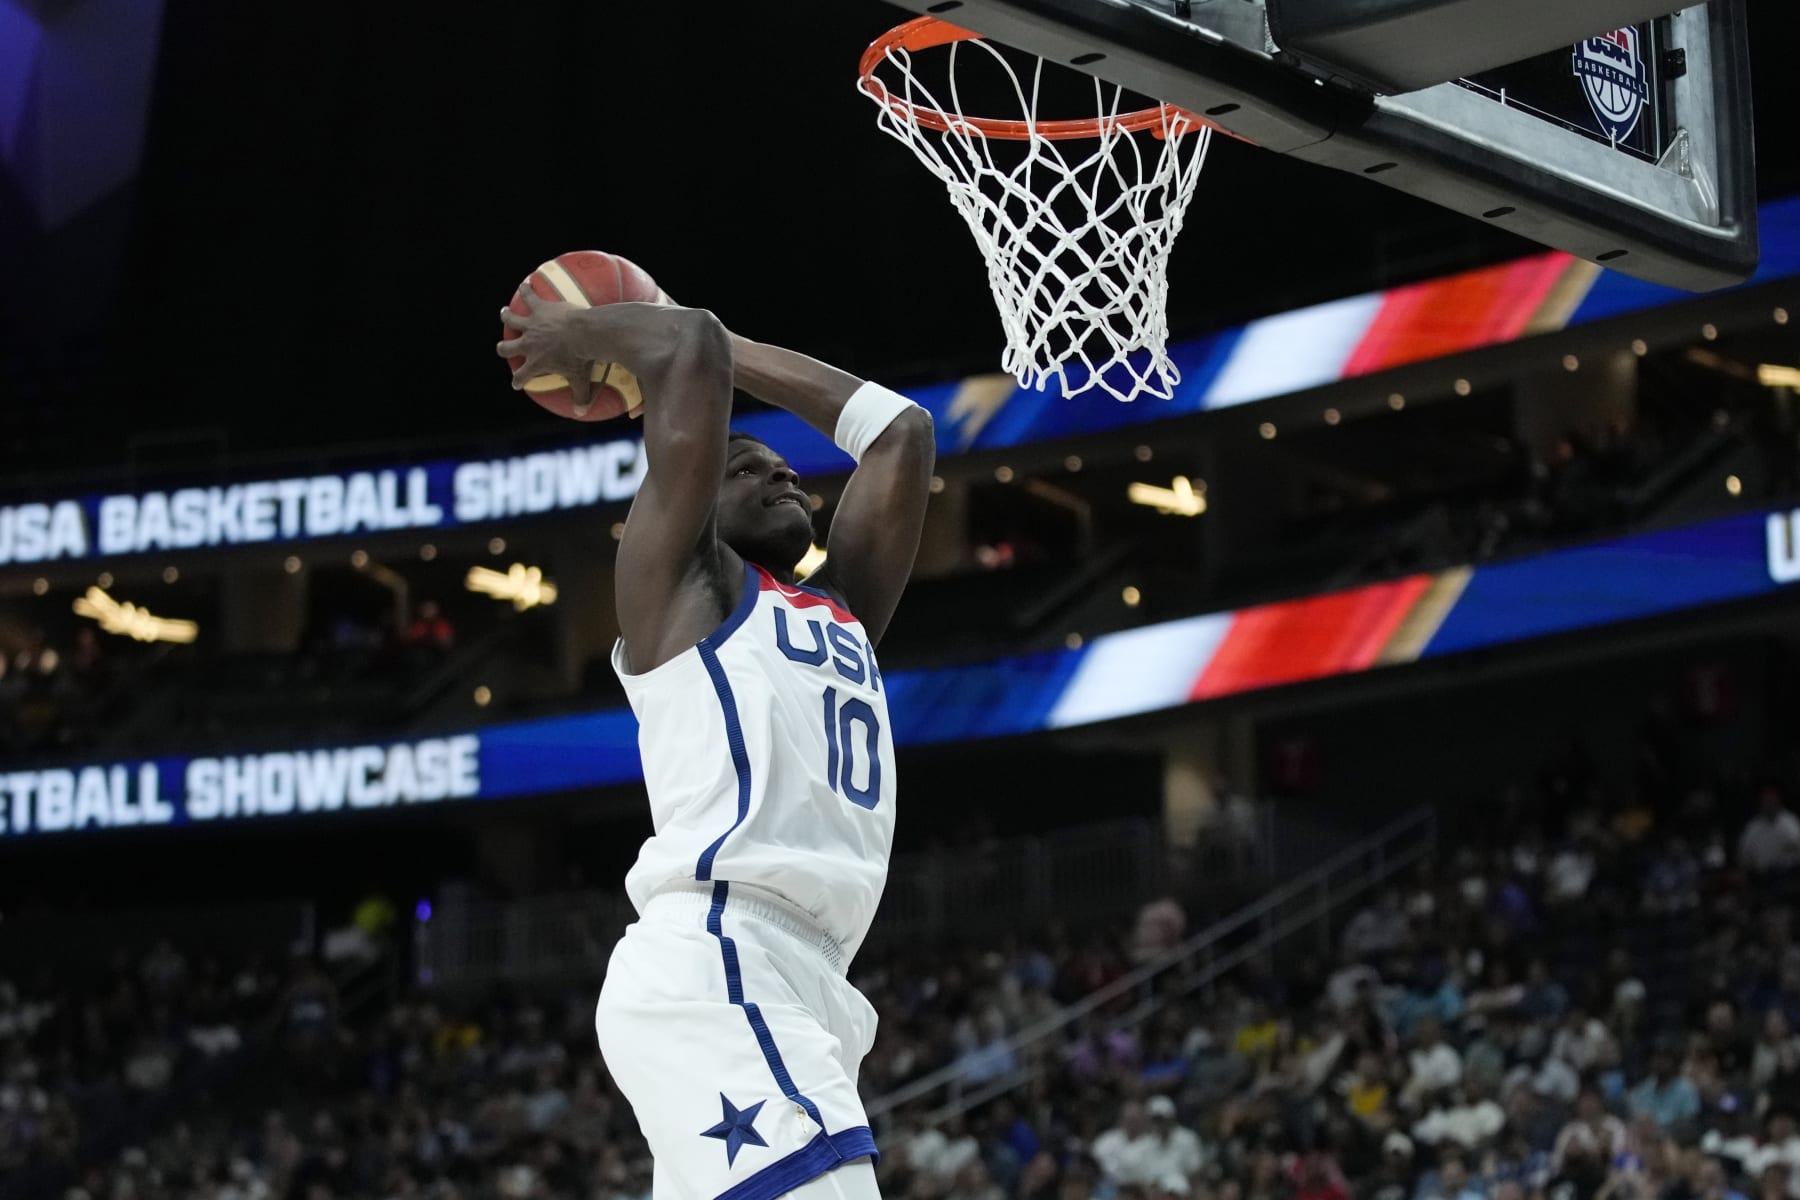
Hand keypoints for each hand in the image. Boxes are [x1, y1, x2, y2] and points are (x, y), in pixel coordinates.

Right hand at [496, 280, 598, 414]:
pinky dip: (526, 290)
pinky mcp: (539, 308)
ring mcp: (532, 325)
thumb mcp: (582, 380)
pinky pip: (529, 296)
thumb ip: (581, 396)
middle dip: (504, 348)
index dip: (518, 380)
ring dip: (507, 316)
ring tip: (504, 312)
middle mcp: (528, 344)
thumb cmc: (583, 358)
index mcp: (536, 363)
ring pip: (512, 320)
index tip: (517, 383)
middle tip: (503, 347)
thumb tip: (581, 413)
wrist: (585, 334)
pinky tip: (526, 283)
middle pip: (507, 348)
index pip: (521, 376)